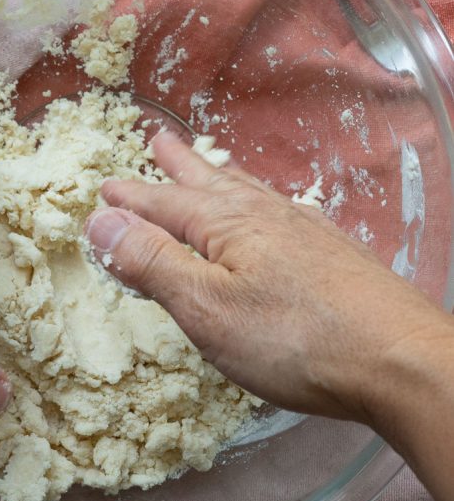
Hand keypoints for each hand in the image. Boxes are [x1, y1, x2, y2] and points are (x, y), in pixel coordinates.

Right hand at [84, 130, 453, 427]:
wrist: (399, 360)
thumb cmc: (294, 338)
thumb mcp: (206, 307)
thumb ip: (152, 263)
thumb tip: (100, 219)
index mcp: (228, 225)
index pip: (166, 204)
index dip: (133, 198)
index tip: (105, 187)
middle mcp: (267, 218)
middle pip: (212, 184)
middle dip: (180, 167)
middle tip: (158, 140)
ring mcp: (305, 234)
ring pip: (251, 194)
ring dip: (221, 178)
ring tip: (211, 167)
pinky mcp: (334, 257)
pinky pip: (284, 213)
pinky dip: (263, 204)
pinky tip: (277, 214)